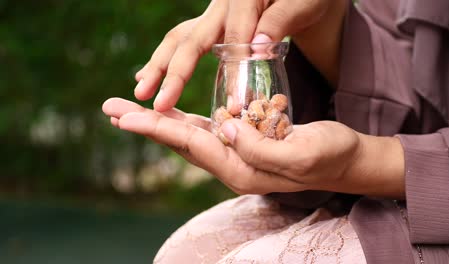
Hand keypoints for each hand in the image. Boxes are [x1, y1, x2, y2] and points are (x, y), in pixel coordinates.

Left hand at [102, 98, 404, 197]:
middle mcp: (232, 163)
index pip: (192, 145)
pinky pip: (207, 128)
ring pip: (189, 134)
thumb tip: (225, 128)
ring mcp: (236, 152)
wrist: (346, 161)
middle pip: (180, 140)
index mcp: (242, 169)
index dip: (159, 129)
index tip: (126, 118)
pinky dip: (184, 119)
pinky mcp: (244, 140)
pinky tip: (170, 111)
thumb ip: (259, 146)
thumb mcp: (300, 153)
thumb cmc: (329, 155)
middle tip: (112, 110)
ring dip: (158, 120)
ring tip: (128, 110)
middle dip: (145, 124)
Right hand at [133, 0, 333, 111]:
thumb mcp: (303, 2)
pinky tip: (151, 73)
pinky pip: (186, 38)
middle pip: (190, 38)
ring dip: (159, 65)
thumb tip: (255, 48)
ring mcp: (214, 12)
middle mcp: (221, 4)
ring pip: (181, 38)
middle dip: (171, 72)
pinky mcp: (213, 21)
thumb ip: (279, 21)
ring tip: (142, 89)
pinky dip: (169, 57)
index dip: (231, 73)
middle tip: (155, 103)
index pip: (233, 40)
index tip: (231, 105)